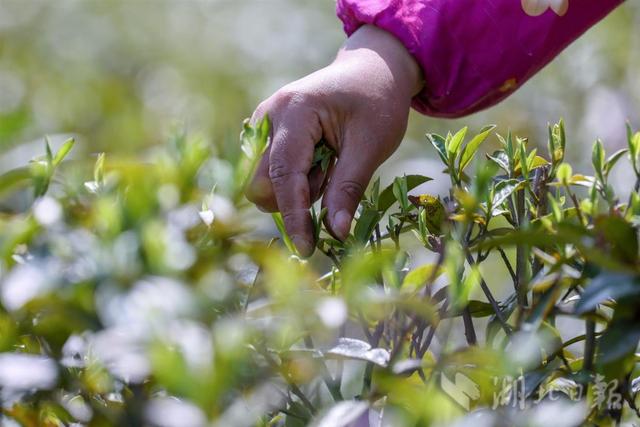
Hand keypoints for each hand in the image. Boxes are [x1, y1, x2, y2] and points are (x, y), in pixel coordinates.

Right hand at [246, 25, 422, 255]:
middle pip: (260, 183)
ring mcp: (264, 123)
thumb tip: (335, 234)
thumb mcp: (371, 145)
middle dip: (294, 198)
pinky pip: (271, 171)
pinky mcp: (268, 133)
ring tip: (330, 162)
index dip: (293, 216)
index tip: (306, 249)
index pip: (283, 175)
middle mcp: (268, 116)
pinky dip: (296, 178)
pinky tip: (319, 159)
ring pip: (265, 181)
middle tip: (332, 177)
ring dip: (298, 188)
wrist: (372, 69)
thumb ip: (348, 189)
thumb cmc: (377, 101)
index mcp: (294, 111)